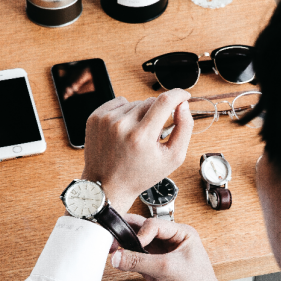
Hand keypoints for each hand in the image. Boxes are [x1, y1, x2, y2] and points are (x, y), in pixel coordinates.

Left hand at [81, 89, 192, 214]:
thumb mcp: (172, 159)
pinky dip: (125, 112)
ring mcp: (106, 120)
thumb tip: (183, 105)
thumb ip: (184, 129)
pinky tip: (124, 130)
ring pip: (135, 103)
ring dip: (140, 115)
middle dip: (158, 113)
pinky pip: (119, 103)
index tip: (184, 96)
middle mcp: (122, 125)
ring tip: (135, 136)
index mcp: (141, 136)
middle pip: (150, 102)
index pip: (164, 101)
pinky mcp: (96, 117)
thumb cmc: (140, 175)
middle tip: (152, 134)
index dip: (178, 94)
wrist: (107, 186)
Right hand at [112, 215, 248, 280]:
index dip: (141, 233)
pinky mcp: (155, 270)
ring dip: (126, 246)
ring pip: (139, 245)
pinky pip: (137, 260)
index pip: (154, 224)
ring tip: (112, 248)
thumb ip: (140, 262)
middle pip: (144, 230)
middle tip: (112, 236)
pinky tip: (118, 260)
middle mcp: (171, 242)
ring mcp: (162, 256)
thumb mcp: (168, 269)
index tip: (133, 246)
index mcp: (181, 233)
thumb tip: (118, 256)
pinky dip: (127, 260)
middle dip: (128, 232)